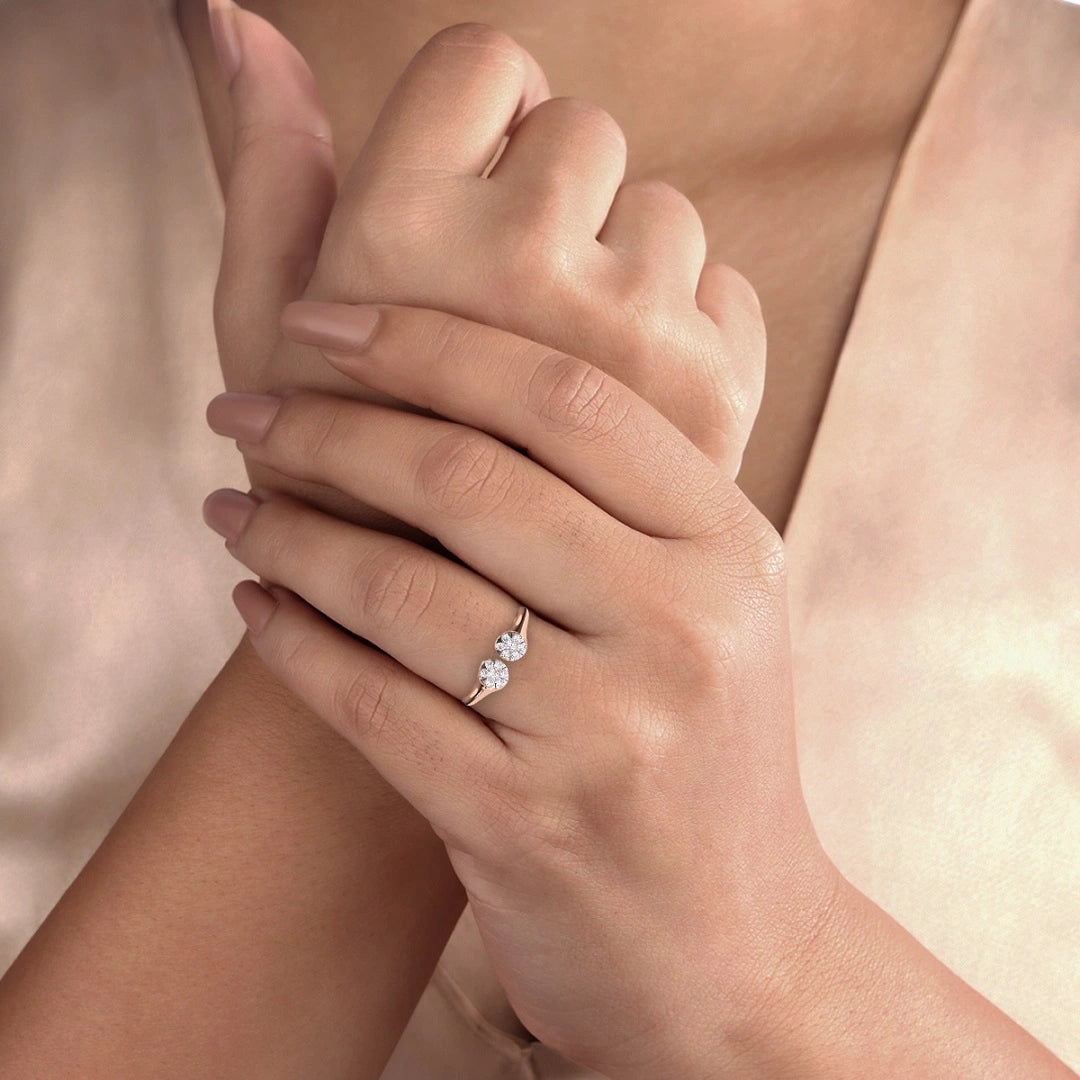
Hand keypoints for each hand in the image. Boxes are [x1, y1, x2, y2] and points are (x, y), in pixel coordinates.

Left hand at [202, 303, 837, 1079]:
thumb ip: (622, 503)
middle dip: (331, 427)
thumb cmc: (702, 760)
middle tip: (244, 410)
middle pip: (471, 478)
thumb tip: (461, 375)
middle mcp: (681, 630)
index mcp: (730, 551)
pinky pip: (373, 704)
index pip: (567, 399)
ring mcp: (607, 734)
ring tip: (236, 506)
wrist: (735, 952)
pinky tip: (254, 604)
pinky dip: (293, 644)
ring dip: (292, 534)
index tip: (319, 321)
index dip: (428, 342)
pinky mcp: (525, 825)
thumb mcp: (706, 612)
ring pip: (404, 591)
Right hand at [212, 10, 765, 528]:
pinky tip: (617, 400)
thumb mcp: (266, 334)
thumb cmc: (343, 487)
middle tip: (499, 300)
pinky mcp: (719, 400)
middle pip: (580, 128)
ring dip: (611, 266)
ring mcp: (638, 342)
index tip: (454, 201)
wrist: (468, 650)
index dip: (469, 124)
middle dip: (537, 200)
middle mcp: (527, 277)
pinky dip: (678, 323)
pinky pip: (721, 286)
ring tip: (552, 363)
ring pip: (661, 210)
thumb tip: (226, 10)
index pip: (483, 62)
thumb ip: (263, 168)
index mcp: (400, 245)